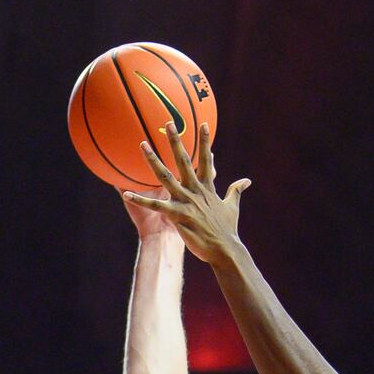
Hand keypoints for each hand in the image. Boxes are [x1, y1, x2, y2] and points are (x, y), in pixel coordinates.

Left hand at [122, 122, 250, 263]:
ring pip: (165, 177)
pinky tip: (127, 193)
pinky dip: (140, 200)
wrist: (224, 250)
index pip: (206, 159)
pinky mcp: (177, 216)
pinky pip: (155, 206)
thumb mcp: (232, 207)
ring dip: (153, 160)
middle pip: (183, 160)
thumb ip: (236, 191)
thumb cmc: (227, 230)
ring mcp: (186, 202)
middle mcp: (195, 190)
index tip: (202, 124)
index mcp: (207, 187)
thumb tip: (246, 180)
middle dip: (176, 141)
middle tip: (169, 123)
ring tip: (142, 145)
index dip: (204, 141)